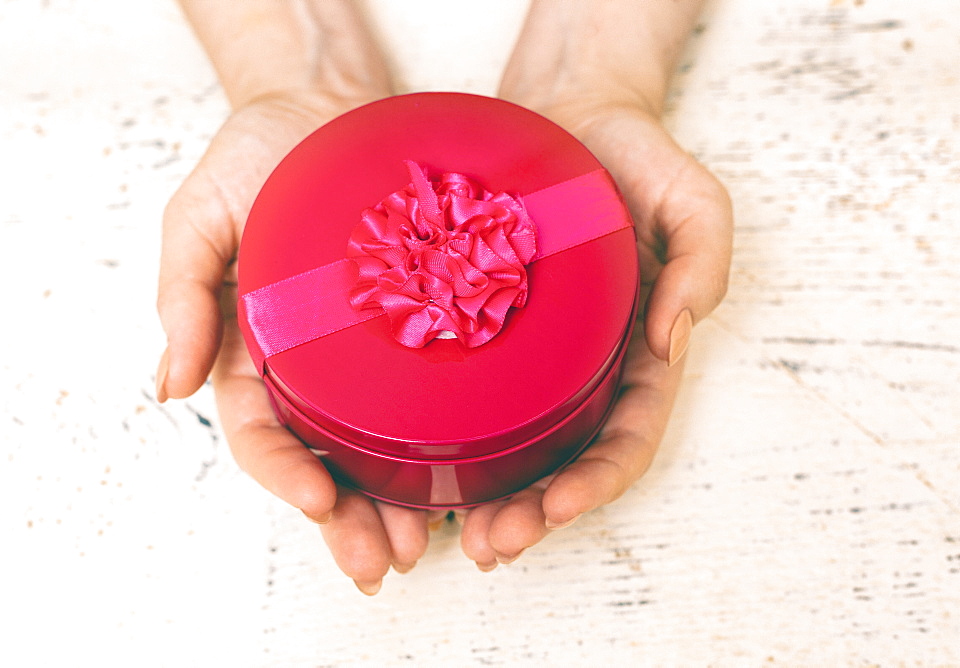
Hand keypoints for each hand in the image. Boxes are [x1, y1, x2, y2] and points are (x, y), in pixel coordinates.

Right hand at [157, 93, 435, 593]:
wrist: (326, 107)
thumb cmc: (256, 156)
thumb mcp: (198, 217)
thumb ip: (182, 297)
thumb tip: (165, 388)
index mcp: (253, 351)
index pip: (263, 433)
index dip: (286, 476)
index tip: (319, 503)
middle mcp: (310, 365)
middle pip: (325, 459)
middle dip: (350, 518)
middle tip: (383, 563)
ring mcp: (364, 353)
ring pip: (380, 444)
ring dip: (399, 500)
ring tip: (427, 542)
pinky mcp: (415, 325)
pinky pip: (427, 392)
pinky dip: (442, 441)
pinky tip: (464, 474)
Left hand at [457, 97, 732, 567]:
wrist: (567, 113)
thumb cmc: (634, 155)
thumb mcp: (694, 198)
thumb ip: (706, 262)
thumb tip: (676, 337)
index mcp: (639, 352)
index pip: (626, 437)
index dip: (596, 482)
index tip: (557, 510)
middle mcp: (586, 366)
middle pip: (564, 460)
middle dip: (533, 513)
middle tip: (488, 546)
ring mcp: (535, 354)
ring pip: (513, 446)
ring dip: (488, 497)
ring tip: (450, 533)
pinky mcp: (487, 330)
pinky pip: (468, 395)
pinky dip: (450, 440)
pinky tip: (419, 467)